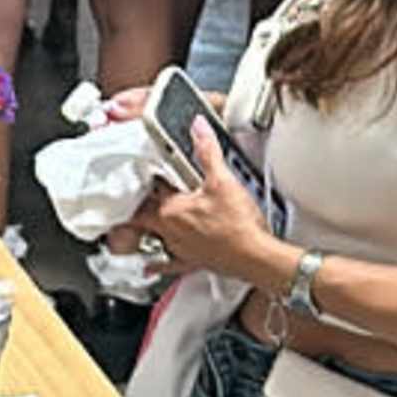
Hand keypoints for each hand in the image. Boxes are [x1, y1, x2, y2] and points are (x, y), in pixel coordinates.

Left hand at [138, 110, 282, 290]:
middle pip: (145, 215)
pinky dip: (157, 264)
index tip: (151, 170)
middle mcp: (170, 232)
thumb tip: (198, 129)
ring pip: (153, 237)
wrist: (255, 256)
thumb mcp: (222, 180)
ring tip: (143, 221)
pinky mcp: (192, 262)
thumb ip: (207, 152)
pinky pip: (168, 264)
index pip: (150, 189)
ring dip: (149, 228)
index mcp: (171, 210)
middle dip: (143, 203)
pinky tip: (150, 266)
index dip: (149, 177)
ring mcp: (180, 248)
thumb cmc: (238, 225)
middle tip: (142, 194)